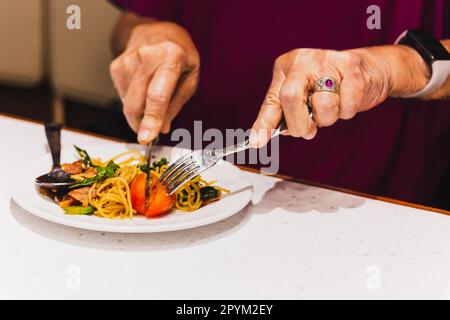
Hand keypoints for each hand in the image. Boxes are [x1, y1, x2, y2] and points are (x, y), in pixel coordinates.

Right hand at [110, 21, 199, 143]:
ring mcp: (127, 60)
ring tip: (152, 104)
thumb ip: (177, 103)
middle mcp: (146, 56)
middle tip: (149, 135)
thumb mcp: (191, 77)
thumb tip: (162, 128)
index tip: (147, 138)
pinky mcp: (116, 67)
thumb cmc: (179, 56)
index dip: (152, 119)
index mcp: (171, 57)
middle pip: (136, 102)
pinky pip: (122, 96)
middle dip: (141, 125)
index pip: (158, 95)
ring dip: (138, 114)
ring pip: (127, 103)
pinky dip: (133, 103)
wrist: (157, 31)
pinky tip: (143, 91)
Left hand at [250, 45, 429, 146]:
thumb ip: (282, 116)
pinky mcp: (352, 67)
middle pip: (291, 97)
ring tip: (330, 110)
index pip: (272, 100)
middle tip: (308, 130)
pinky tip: (346, 101)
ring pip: (323, 105)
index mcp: (286, 67)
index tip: (256, 142)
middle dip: (300, 124)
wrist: (368, 70)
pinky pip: (347, 105)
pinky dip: (347, 112)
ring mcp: (328, 60)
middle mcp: (304, 60)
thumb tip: (259, 139)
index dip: (264, 123)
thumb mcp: (300, 97)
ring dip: (327, 119)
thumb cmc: (329, 87)